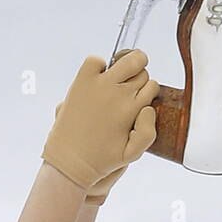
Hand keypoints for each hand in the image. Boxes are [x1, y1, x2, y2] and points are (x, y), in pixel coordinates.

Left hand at [42, 50, 158, 190]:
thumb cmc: (102, 158)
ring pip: (126, 59)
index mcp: (133, 109)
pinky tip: (97, 82)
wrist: (69, 161)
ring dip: (126, 66)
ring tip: (118, 81)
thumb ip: (149, 132)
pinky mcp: (82, 80)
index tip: (138, 101)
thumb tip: (148, 107)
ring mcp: (100, 84)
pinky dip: (99, 67)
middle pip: (141, 70)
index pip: (152, 85)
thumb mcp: (133, 153)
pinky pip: (96, 61)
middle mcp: (118, 93)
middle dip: (138, 79)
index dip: (148, 92)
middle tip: (127, 94)